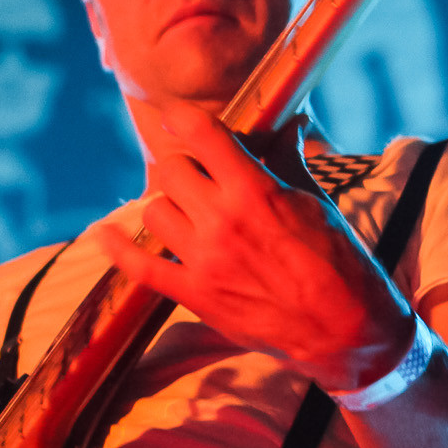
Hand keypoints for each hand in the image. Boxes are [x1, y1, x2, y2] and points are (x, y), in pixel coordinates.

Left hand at [98, 105, 413, 390]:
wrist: (345, 330)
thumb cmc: (340, 262)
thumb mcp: (317, 202)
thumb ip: (290, 160)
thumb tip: (292, 123)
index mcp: (254, 191)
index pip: (201, 134)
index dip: (180, 117)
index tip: (176, 116)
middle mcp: (221, 222)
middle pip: (172, 170)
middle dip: (185, 165)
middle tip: (201, 175)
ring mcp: (204, 261)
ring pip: (154, 210)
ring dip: (168, 203)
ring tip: (187, 209)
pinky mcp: (195, 296)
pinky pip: (141, 267)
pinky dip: (117, 249)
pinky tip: (103, 233)